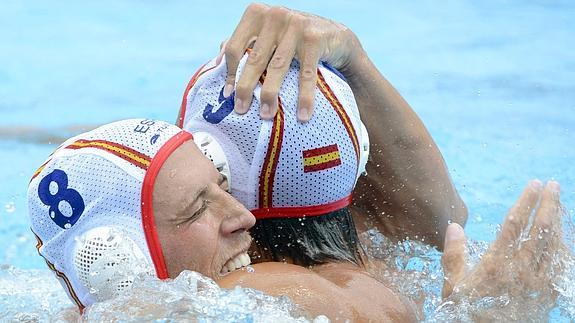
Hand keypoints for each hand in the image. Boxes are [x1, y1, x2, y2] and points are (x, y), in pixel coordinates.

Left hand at [222, 3, 361, 120]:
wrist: (334, 35)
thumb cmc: (292, 39)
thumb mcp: (267, 35)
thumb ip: (243, 44)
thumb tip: (215, 64)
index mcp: (256, 14)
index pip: (235, 48)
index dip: (229, 73)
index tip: (227, 96)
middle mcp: (275, 15)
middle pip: (254, 59)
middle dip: (246, 88)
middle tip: (241, 110)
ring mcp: (296, 25)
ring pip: (277, 67)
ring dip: (270, 95)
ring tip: (266, 115)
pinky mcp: (315, 39)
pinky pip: (306, 74)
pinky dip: (304, 98)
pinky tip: (302, 115)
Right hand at [441, 180, 563, 318]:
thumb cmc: (467, 313)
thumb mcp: (452, 286)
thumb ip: (453, 255)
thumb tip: (455, 226)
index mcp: (497, 264)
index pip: (516, 225)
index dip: (526, 202)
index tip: (533, 184)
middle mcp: (522, 270)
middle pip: (541, 230)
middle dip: (549, 204)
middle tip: (553, 185)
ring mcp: (538, 283)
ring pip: (554, 245)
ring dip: (558, 221)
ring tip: (558, 203)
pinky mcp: (547, 294)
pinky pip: (560, 264)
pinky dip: (563, 246)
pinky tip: (562, 237)